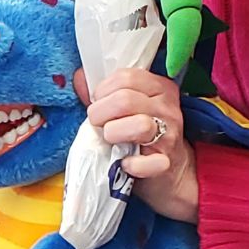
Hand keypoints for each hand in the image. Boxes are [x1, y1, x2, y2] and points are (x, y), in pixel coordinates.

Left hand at [74, 68, 198, 222]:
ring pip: (138, 125)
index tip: (99, 104)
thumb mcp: (127, 109)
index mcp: (160, 88)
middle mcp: (167, 108)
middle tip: (98, 125)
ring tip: (110, 140)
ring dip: (113, 134)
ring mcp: (169, 135)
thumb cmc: (140, 136)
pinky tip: (125, 163)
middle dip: (100, 113)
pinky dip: (131, 165)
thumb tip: (79, 78)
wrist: (169, 172)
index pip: (126, 77)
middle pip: (125, 100)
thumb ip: (104, 93)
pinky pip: (147, 163)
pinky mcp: (166, 163)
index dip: (103, 91)